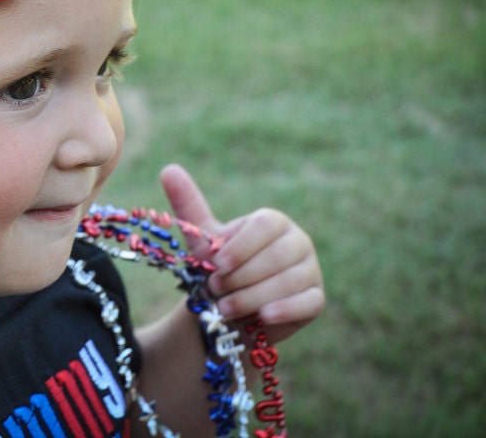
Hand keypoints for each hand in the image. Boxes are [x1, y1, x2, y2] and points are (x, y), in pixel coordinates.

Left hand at [160, 163, 324, 343]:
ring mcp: (310, 270)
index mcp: (273, 222)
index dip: (240, 247)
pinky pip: (307, 302)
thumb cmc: (219, 269)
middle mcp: (298, 241)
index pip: (265, 226)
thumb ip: (188, 205)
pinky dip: (284, 310)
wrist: (229, 309)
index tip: (216, 265)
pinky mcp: (315, 300)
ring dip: (252, 297)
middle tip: (216, 289)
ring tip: (226, 307)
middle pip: (277, 255)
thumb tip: (169, 169)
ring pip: (288, 282)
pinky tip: (263, 316)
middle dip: (241, 276)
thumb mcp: (202, 239)